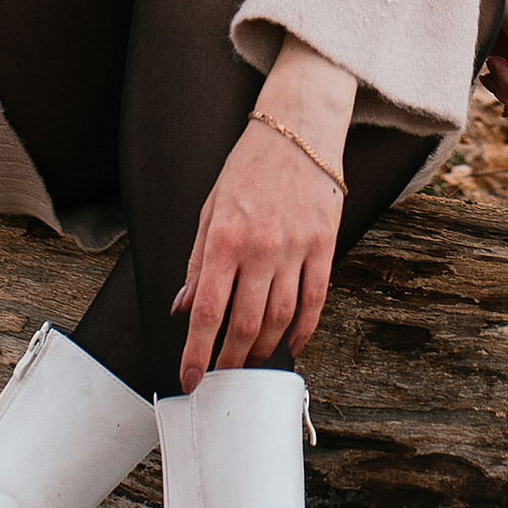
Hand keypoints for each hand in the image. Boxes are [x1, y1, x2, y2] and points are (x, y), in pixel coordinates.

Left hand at [174, 38, 354, 392]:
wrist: (297, 128)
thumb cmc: (248, 167)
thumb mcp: (209, 210)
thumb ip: (198, 262)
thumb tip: (183, 307)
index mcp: (224, 239)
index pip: (207, 311)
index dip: (196, 352)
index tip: (189, 378)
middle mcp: (260, 248)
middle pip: (244, 323)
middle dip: (229, 360)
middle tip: (220, 377)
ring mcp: (296, 248)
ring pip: (279, 318)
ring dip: (262, 349)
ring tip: (250, 362)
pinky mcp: (324, 245)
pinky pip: (315, 300)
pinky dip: (303, 330)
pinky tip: (290, 345)